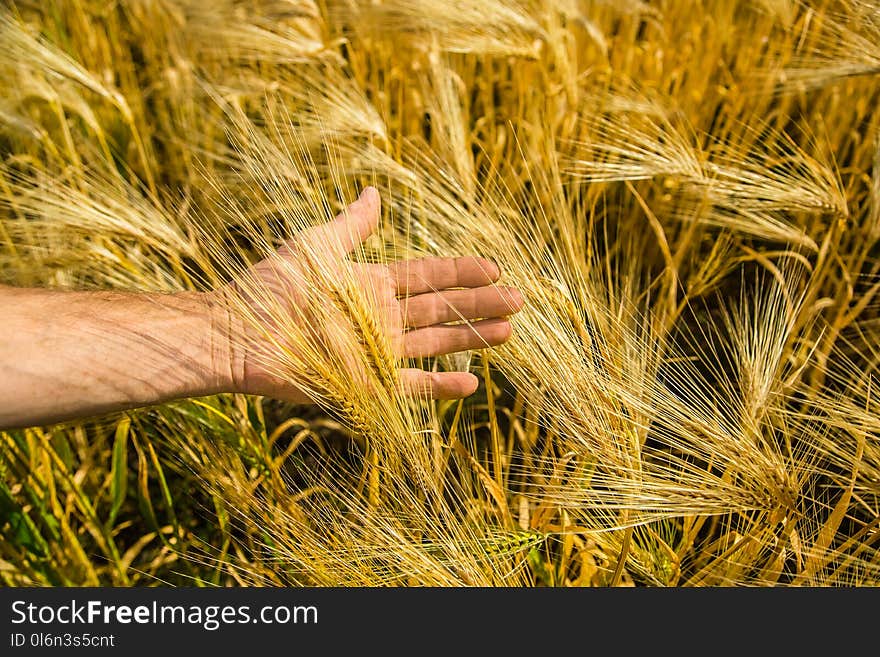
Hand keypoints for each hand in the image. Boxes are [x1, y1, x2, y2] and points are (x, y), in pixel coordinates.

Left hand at [214, 187, 523, 402]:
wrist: (239, 333)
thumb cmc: (271, 287)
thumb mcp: (316, 248)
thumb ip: (351, 226)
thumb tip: (375, 194)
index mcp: (371, 285)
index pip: (427, 276)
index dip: (460, 271)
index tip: (494, 266)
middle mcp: (380, 319)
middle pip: (441, 309)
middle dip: (479, 304)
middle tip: (518, 299)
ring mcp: (376, 352)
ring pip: (434, 344)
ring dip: (471, 339)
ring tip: (507, 332)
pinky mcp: (365, 384)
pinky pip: (409, 386)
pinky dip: (439, 386)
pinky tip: (470, 382)